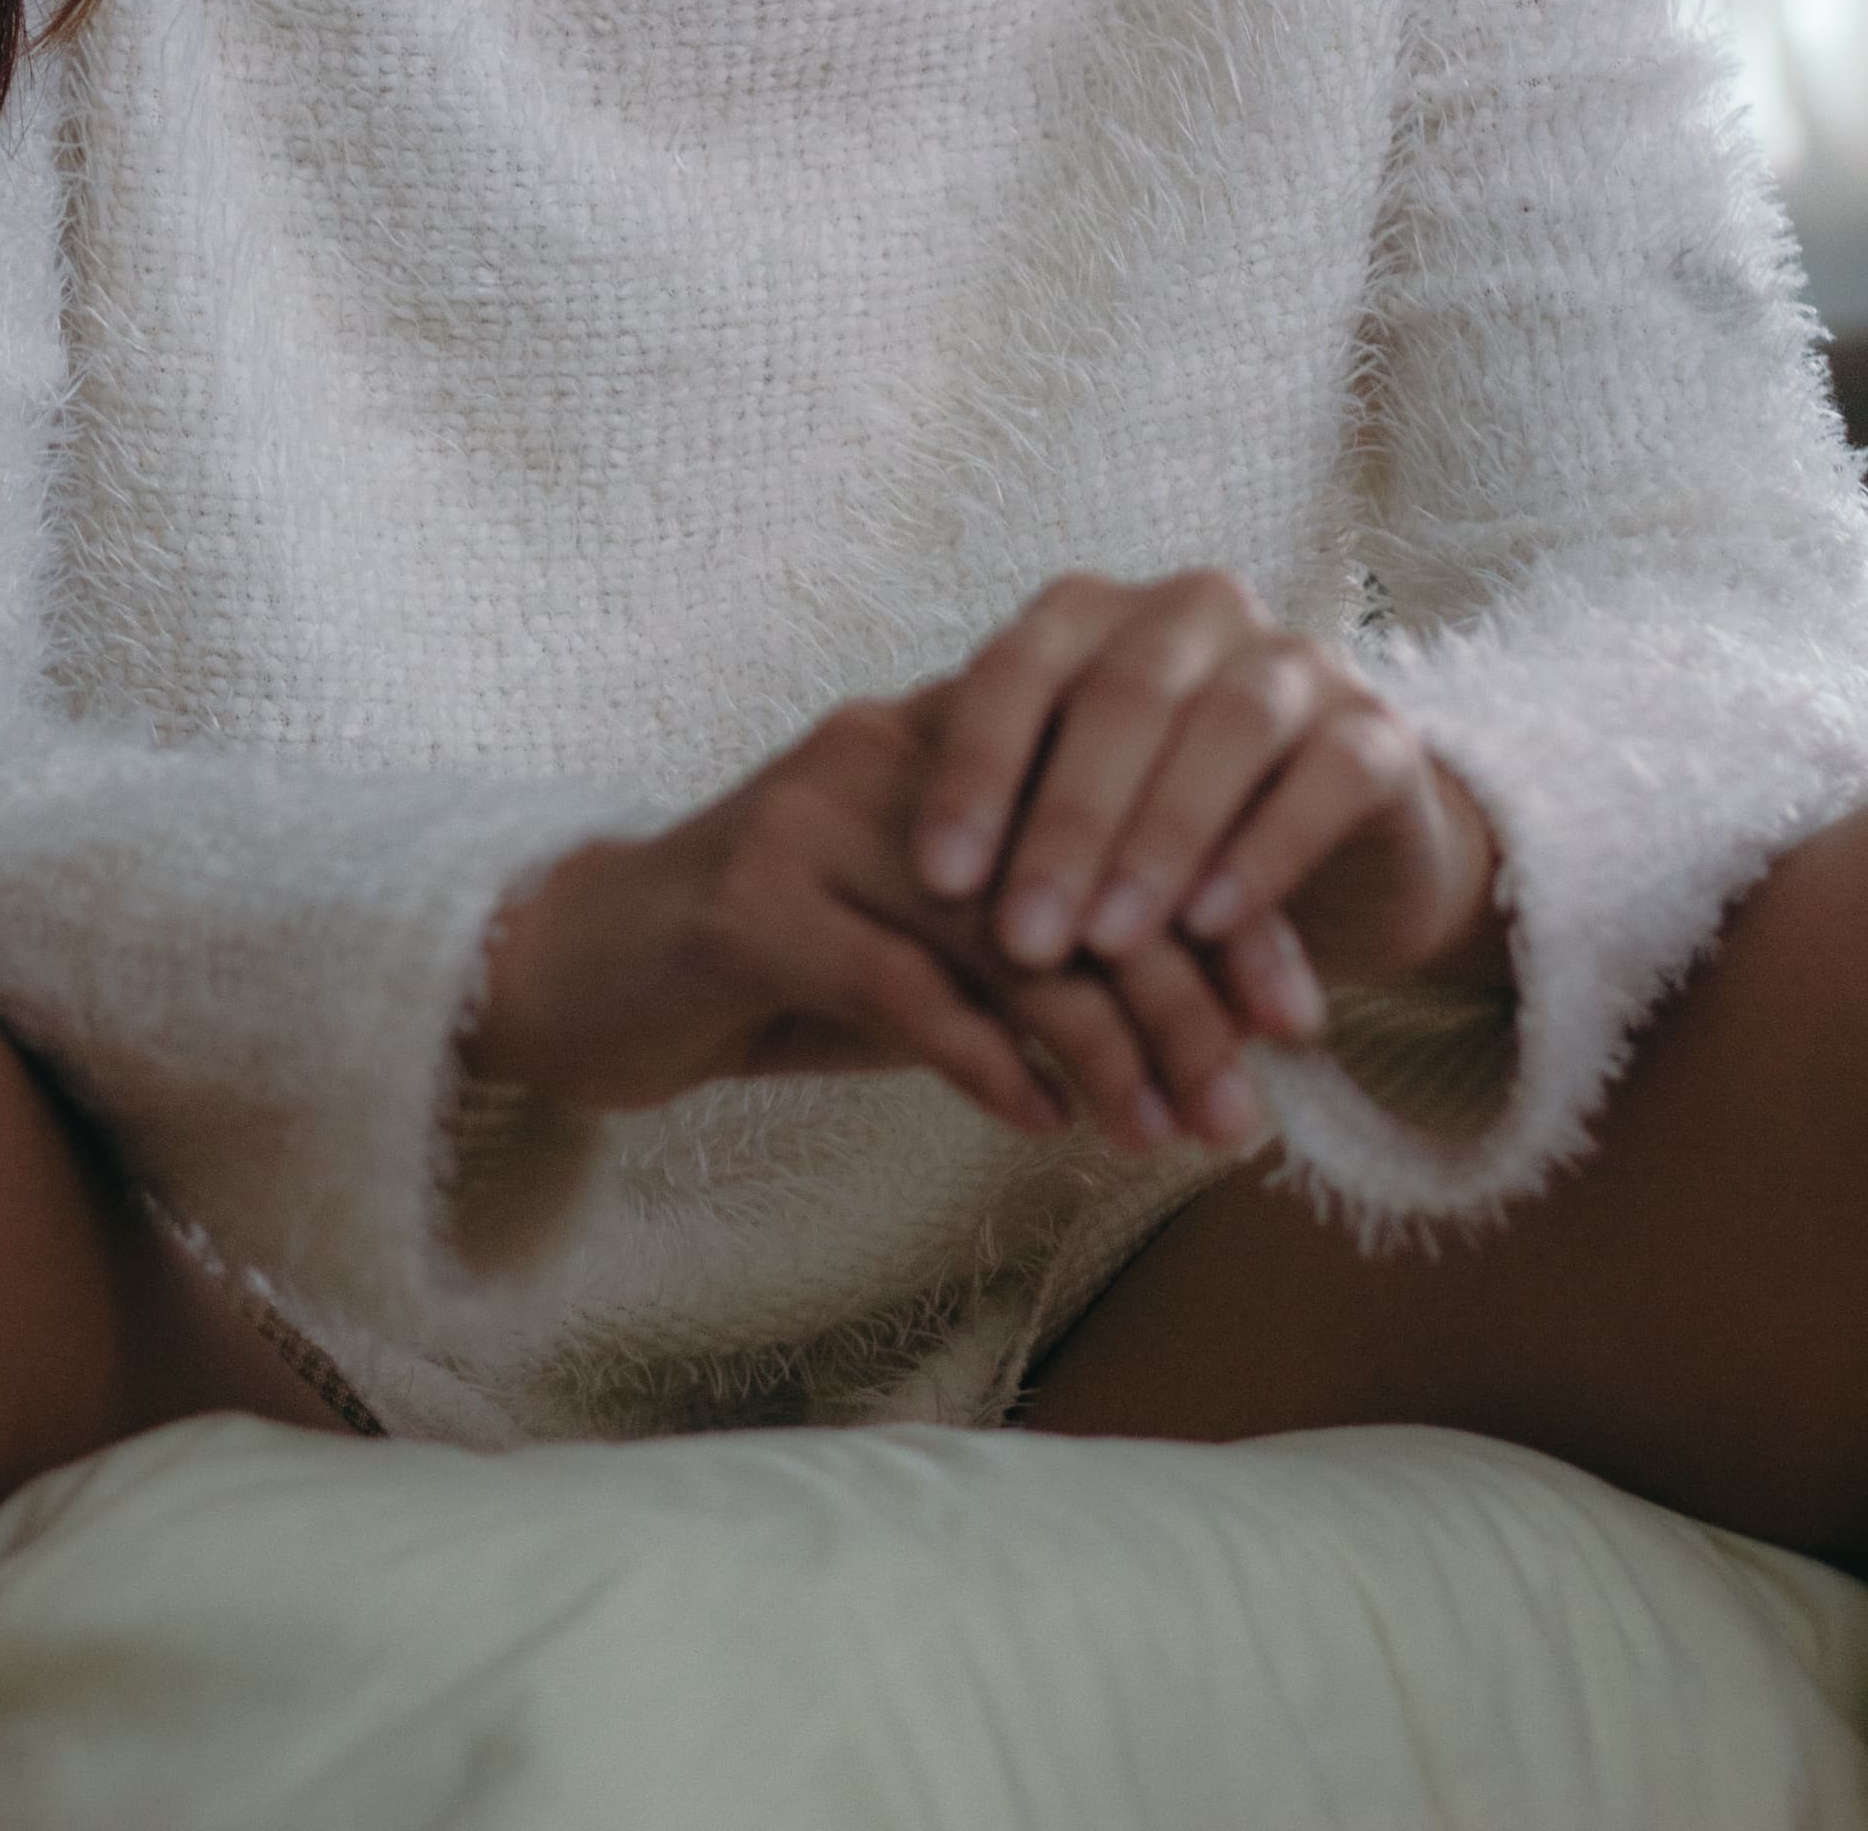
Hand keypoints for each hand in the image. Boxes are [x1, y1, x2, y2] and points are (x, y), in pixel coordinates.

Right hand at [465, 682, 1344, 1155]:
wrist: (576, 970)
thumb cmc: (770, 967)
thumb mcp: (918, 943)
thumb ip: (1030, 954)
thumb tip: (1199, 1020)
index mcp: (941, 735)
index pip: (1118, 806)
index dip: (1218, 907)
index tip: (1295, 1014)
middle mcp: (885, 753)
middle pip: (1079, 869)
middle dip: (1180, 994)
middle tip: (1249, 1109)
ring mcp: (814, 820)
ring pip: (1004, 934)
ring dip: (1104, 1049)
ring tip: (1172, 1135)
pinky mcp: (753, 902)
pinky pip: (903, 988)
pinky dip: (987, 1063)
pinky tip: (1046, 1125)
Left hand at [907, 567, 1506, 1007]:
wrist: (1327, 857)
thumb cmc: (1147, 839)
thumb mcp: (1069, 828)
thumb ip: (1006, 831)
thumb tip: (904, 906)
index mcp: (1097, 615)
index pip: (1021, 668)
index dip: (976, 770)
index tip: (938, 878)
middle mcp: (1195, 614)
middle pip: (1123, 696)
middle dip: (1066, 824)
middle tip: (1025, 939)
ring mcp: (1298, 664)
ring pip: (1228, 724)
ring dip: (1162, 838)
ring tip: (1113, 943)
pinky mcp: (1381, 734)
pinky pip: (1327, 775)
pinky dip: (1265, 849)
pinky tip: (1214, 928)